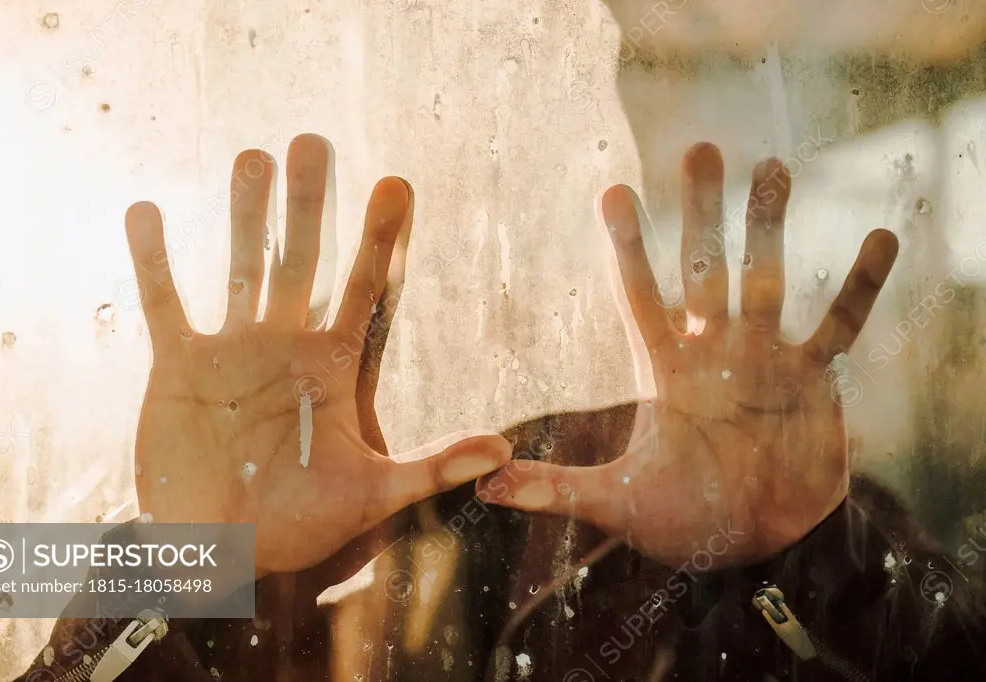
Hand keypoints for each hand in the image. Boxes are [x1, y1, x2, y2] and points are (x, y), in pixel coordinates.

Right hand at [126, 134, 510, 577]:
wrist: (228, 549)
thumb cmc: (304, 524)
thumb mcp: (373, 495)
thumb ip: (433, 468)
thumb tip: (504, 453)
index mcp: (334, 365)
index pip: (364, 289)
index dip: (380, 239)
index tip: (398, 184)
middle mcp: (286, 344)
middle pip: (302, 260)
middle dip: (310, 204)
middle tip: (314, 141)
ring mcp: (232, 350)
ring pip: (240, 267)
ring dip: (244, 216)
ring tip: (251, 158)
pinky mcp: (178, 366)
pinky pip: (166, 303)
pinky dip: (155, 261)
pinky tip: (146, 211)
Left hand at [478, 142, 897, 567]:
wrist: (757, 546)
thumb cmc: (685, 522)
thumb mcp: (615, 504)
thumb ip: (555, 489)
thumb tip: (480, 490)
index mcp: (663, 371)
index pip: (639, 296)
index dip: (628, 247)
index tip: (612, 191)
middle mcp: (713, 351)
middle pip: (705, 268)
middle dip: (703, 213)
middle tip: (700, 150)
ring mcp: (765, 358)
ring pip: (767, 277)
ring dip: (770, 227)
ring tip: (773, 168)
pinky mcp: (814, 379)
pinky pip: (841, 324)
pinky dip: (860, 287)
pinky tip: (880, 238)